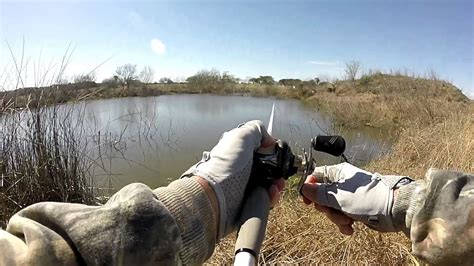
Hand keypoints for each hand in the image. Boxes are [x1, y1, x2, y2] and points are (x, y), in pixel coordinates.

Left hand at [181, 120, 283, 239]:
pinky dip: (271, 197)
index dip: (269, 152)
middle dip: (277, 170)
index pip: (257, 151)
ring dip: (276, 184)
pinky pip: (264, 201)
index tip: (277, 154)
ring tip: (277, 185)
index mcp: (236, 153)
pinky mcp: (245, 205)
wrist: (215, 195)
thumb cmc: (225, 165)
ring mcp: (242, 188)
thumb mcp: (241, 136)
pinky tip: (272, 193)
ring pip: (267, 186)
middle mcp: (239, 170)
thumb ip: (256, 130)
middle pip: (265, 169)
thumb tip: (268, 139)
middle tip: (281, 172)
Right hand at [301, 163, 411, 232]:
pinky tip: (351, 228)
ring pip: (332, 207)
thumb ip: (318, 193)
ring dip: (336, 217)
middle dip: (326, 208)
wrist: (393, 209)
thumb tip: (304, 188)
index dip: (310, 188)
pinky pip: (342, 215)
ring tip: (347, 221)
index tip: (307, 201)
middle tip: (332, 212)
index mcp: (338, 173)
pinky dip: (344, 222)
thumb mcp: (338, 197)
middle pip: (322, 195)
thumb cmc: (367, 199)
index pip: (316, 176)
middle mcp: (342, 183)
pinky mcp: (355, 207)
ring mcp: (349, 196)